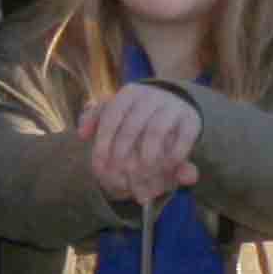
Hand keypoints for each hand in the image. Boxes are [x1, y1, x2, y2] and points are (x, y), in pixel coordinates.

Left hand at [79, 84, 202, 203]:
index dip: (103, 144)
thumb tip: (81, 133)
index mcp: (128, 94)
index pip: (110, 118)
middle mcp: (150, 96)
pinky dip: (172, 156)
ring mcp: (172, 106)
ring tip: (140, 177)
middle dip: (122, 157)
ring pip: (155, 133)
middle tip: (118, 179)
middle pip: (130, 128)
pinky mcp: (192, 119)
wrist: (174, 105)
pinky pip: (182, 139)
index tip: (98, 168)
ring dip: (146, 159)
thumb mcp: (113, 113)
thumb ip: (93, 120)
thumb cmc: (134, 115)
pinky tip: (164, 170)